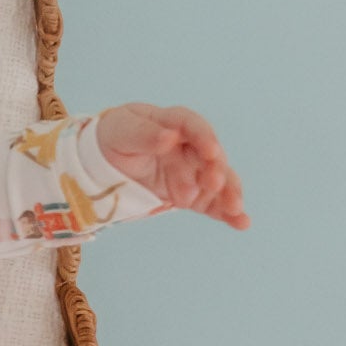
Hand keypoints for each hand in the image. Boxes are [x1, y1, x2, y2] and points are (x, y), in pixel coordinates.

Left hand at [94, 103, 249, 229]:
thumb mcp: (121, 131)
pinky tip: (241, 223)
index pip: (194, 127)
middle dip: (216, 170)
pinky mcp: (193, 194)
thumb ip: (144, 134)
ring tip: (235, 209)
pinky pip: (211, 202)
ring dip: (228, 194)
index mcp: (174, 122)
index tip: (211, 152)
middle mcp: (190, 145)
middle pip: (210, 156)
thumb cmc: (115, 138)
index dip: (205, 138)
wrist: (104, 161)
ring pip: (217, 181)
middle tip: (214, 184)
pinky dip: (226, 213)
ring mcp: (193, 171)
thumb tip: (170, 137)